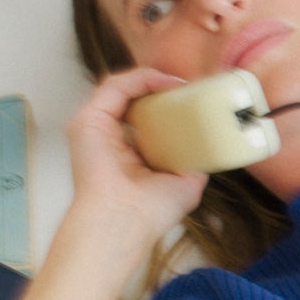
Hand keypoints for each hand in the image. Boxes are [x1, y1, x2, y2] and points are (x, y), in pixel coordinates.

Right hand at [67, 68, 208, 239]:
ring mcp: (96, 127)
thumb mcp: (186, 182)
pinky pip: (115, 85)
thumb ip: (195, 161)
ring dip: (153, 79)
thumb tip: (211, 148)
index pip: (144, 116)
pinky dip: (141, 78)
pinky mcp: (88, 119)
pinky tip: (165, 82)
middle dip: (161, 87)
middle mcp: (108, 137)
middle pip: (133, 98)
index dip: (167, 103)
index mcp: (127, 152)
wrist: (127, 220)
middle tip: (188, 86)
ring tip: (180, 83)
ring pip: (123, 87)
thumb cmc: (152, 210)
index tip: (194, 99)